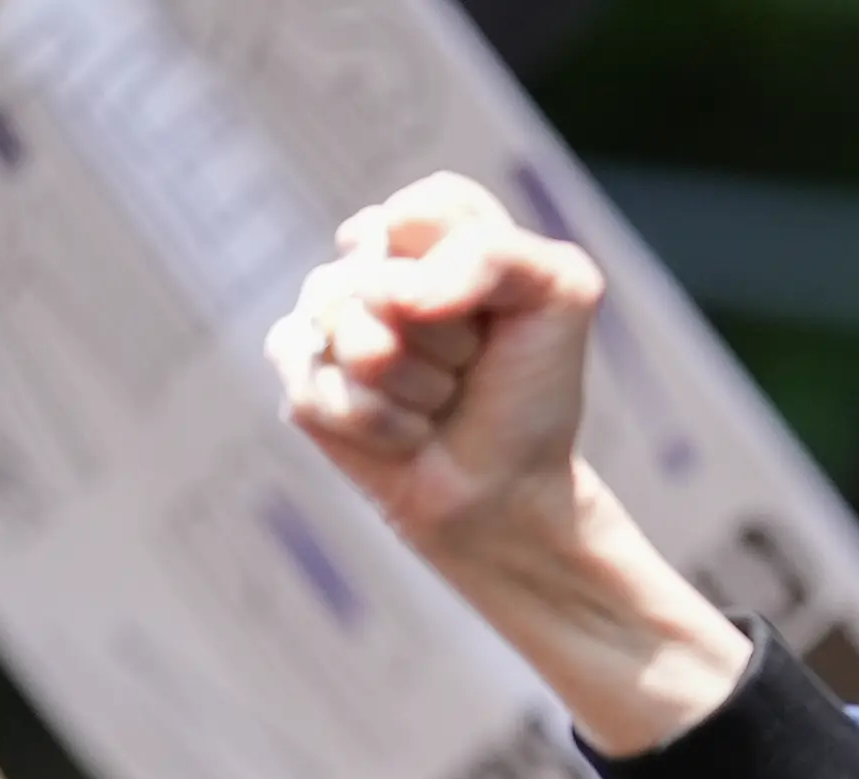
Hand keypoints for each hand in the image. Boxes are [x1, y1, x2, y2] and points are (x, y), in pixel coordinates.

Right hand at [268, 173, 603, 568]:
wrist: (511, 487)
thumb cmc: (532, 390)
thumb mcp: (559, 294)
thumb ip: (493, 251)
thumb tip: (397, 293)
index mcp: (428, 228)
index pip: (427, 211)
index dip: (472, 272)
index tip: (502, 312)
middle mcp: (369, 264)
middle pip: (387, 281)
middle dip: (449, 338)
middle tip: (468, 365)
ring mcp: (325, 318)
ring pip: (360, 341)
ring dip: (421, 387)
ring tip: (438, 400)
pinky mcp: (300, 379)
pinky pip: (325, 393)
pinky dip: (385, 427)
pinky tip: (406, 434)